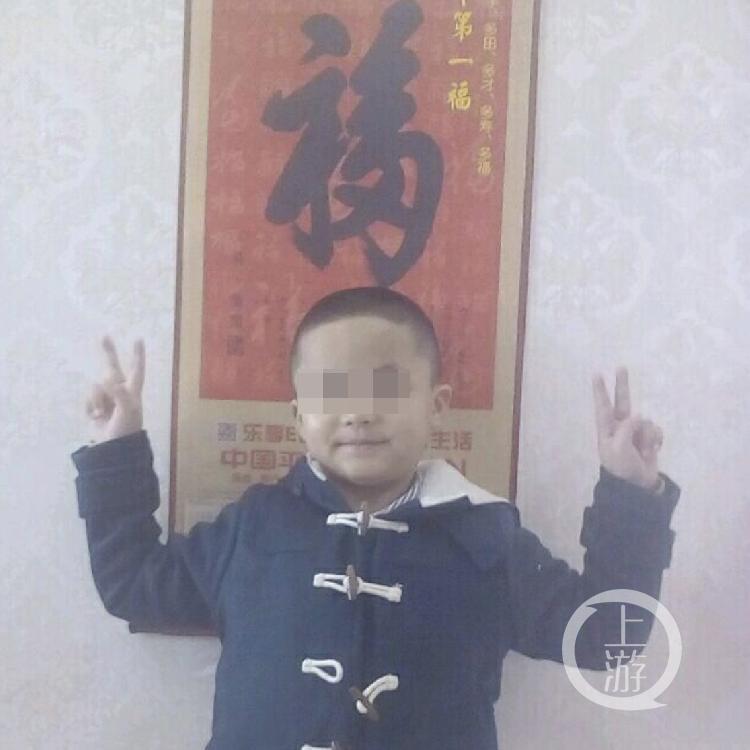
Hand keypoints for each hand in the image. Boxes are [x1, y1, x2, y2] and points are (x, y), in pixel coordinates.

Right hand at [85, 336, 144, 443]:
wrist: (113, 448)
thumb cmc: (126, 429)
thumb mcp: (127, 410)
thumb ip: (119, 394)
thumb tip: (108, 380)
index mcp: (132, 391)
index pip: (136, 369)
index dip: (137, 354)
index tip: (138, 338)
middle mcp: (119, 391)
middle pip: (112, 367)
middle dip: (108, 352)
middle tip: (104, 336)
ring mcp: (106, 398)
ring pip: (96, 386)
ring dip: (97, 399)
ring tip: (103, 414)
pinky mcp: (94, 406)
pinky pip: (88, 398)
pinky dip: (90, 407)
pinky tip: (96, 417)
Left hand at [593, 367, 663, 491]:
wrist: (638, 486)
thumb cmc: (622, 467)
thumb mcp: (619, 447)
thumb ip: (626, 428)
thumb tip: (638, 416)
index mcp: (608, 430)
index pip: (603, 406)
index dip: (600, 390)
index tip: (596, 374)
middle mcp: (620, 428)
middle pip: (623, 401)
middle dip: (622, 385)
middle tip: (621, 367)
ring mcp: (635, 433)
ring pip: (646, 421)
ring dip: (647, 436)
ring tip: (642, 451)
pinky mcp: (648, 439)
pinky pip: (656, 431)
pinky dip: (656, 440)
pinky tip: (651, 451)